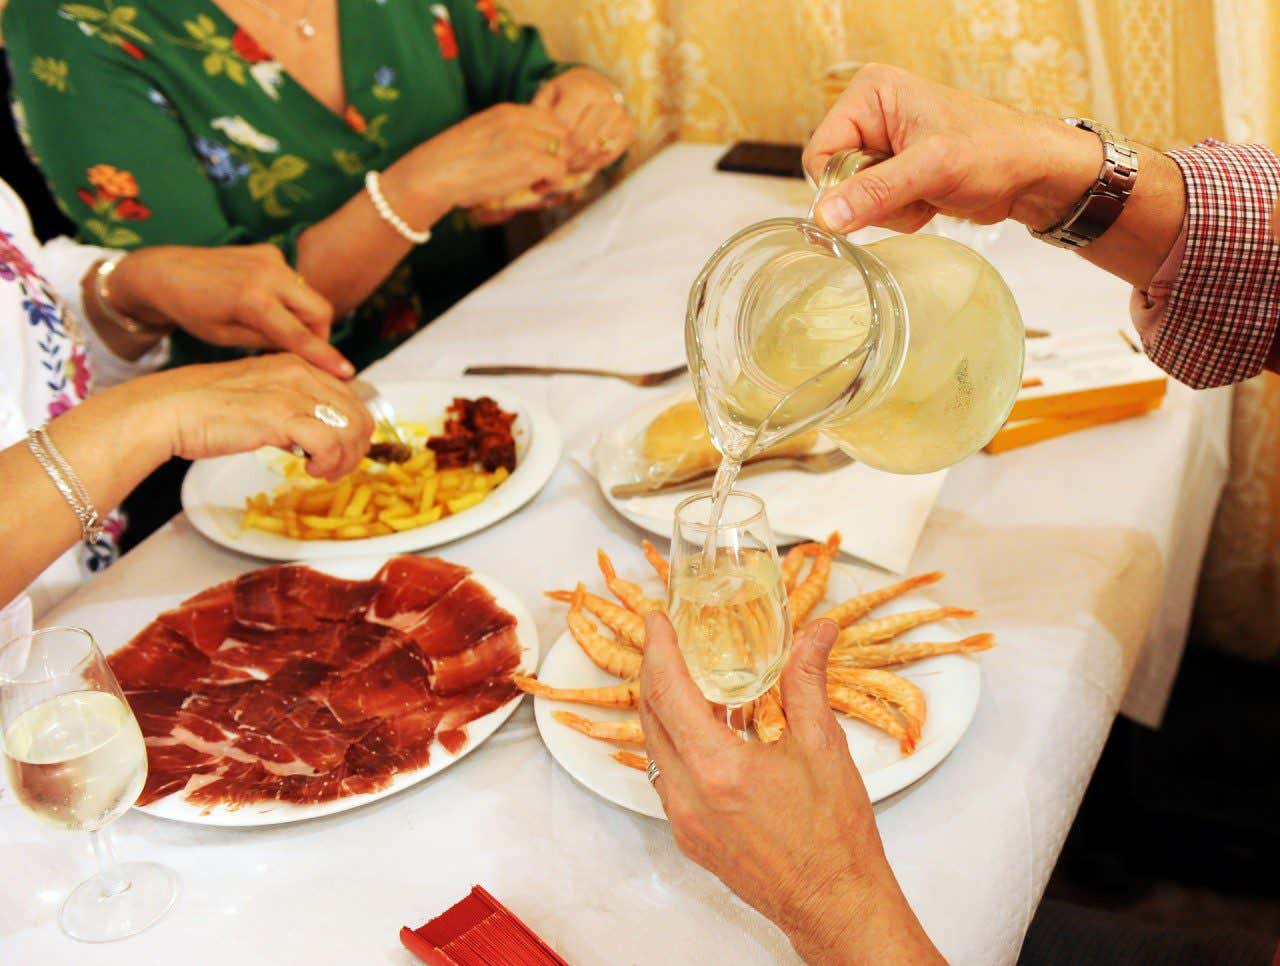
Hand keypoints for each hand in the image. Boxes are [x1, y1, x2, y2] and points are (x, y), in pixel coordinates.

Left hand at [107, 245, 352, 378]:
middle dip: (319, 333)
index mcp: (252, 300)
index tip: (347, 372)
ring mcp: (270, 258)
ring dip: (303, 316)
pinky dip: (289, 299)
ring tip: (277, 329)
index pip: (300, 335)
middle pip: (319, 310)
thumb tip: (301, 351)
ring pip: (309, 296)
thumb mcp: (226, 338)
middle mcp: (268, 274)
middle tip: (305, 352)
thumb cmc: (190, 311)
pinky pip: (294, 282)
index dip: (325, 356)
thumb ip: (268, 341)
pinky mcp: (269, 252)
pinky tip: (264, 305)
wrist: (165, 272)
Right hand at [136, 354, 373, 480]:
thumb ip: (289, 410)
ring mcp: (292, 393)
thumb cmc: (205, 409)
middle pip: (358, 413)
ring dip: (345, 459)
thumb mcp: (259, 399)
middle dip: (356, 448)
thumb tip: (310, 438)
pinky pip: (329, 443)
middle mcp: (300, 374)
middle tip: (337, 468)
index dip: (354, 429)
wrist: (168, 409)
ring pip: (350, 429)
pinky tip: (309, 470)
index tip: (341, 451)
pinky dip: (328, 462)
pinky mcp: (280, 416)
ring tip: (323, 472)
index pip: (351, 397)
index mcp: (296, 365)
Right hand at [396, 103, 570, 211]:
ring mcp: (525, 138)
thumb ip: (505, 134)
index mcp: (507, 111)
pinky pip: (558, 169)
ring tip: (537, 183)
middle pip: (561, 133)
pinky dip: (551, 183)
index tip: (540, 159)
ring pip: (564, 151)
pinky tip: (534, 189)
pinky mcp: (528, 160)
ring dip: (556, 169)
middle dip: (558, 154)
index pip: (549, 118)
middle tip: (543, 174)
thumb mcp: (481, 134)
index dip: (550, 141)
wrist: (434, 174)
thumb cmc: (451, 162)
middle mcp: (519, 120)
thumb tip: (522, 149)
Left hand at [533, 67, 632, 172]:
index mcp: (584, 88)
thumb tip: (534, 139)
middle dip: (562, 156)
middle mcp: (606, 100)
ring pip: (592, 152)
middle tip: (551, 162)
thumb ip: (538, 113)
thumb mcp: (548, 95)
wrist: (597, 87)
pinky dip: (589, 164)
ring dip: (574, 162)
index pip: (564, 127)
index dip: (551, 143)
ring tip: (563, 163)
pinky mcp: (627, 130)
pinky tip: (578, 161)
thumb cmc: (567, 94)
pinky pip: (605, 157)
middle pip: (578, 141)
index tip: (542, 150)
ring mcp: (620, 115)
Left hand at [639, 614, 941, 963]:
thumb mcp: (824, 745)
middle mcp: (688, 796)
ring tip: (690, 677)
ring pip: (655, 748)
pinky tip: (706, 728)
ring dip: (665, 708)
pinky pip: (667, 777)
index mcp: (717, 769)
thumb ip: (808, 680)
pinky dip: (678, 743)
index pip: (668, 692)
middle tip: (669, 640)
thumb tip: (816, 632)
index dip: (659, 648)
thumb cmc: (834, 836)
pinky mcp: (689, 836)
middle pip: (650, 717)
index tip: (658, 619)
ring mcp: (683, 820)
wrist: (835, 903)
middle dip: (655, 671)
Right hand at [803, 63, 1102, 235]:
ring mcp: (883, 143)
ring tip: (927, 194)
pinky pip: (872, 205)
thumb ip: (874, 192)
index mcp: (870, 94)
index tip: (882, 194)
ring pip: (853, 198)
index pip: (820, 153)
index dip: (843, 186)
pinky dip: (899, 213)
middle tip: (914, 192)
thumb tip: (825, 217)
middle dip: (873, 199)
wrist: (1033, 172)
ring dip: (889, 210)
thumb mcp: (930, 170)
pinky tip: (928, 200)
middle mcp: (870, 114)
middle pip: (836, 178)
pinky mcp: (895, 169)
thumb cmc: (993, 152)